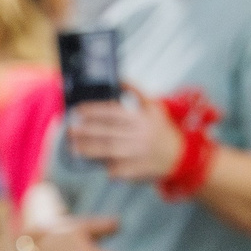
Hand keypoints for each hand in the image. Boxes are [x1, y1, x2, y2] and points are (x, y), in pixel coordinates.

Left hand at [68, 88, 185, 185]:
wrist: (180, 156)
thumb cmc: (161, 130)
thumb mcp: (154, 107)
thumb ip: (137, 92)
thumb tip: (120, 79)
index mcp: (141, 118)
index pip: (113, 112)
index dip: (94, 111)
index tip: (78, 110)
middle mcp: (139, 135)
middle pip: (107, 133)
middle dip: (86, 131)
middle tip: (69, 130)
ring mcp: (137, 154)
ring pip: (108, 151)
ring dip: (89, 149)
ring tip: (73, 147)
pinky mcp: (136, 171)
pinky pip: (116, 169)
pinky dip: (104, 166)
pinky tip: (91, 164)